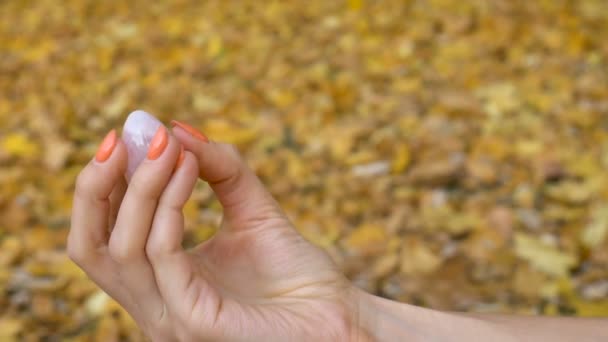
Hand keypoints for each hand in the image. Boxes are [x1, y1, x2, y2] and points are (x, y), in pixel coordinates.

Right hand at [68, 123, 357, 340]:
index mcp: (160, 281)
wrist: (338, 314)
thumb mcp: (251, 209)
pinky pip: (163, 256)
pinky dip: (170, 206)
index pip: (103, 234)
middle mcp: (155, 303)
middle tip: (126, 135)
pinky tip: (188, 169)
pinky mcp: (196, 321)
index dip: (104, 183)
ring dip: (142, 186)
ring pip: (123, 247)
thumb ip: (220, 171)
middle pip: (89, 246)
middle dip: (97, 186)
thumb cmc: (295, 272)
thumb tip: (179, 130)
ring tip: (170, 145)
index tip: (127, 133)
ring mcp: (172, 317)